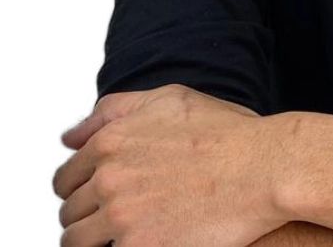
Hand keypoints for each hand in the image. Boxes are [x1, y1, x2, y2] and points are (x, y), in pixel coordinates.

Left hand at [54, 84, 297, 246]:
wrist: (265, 167)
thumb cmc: (227, 133)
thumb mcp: (171, 100)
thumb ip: (116, 110)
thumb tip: (73, 137)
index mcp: (112, 140)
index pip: (67, 178)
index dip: (83, 188)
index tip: (102, 196)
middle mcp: (110, 178)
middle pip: (69, 214)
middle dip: (89, 216)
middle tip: (121, 217)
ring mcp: (123, 217)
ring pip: (77, 243)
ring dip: (98, 240)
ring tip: (130, 234)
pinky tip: (150, 238)